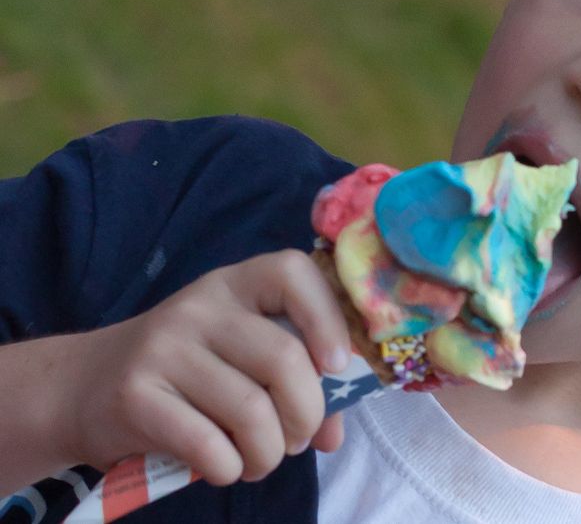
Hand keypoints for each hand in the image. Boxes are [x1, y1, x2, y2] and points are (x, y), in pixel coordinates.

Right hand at [60, 249, 350, 484]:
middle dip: (307, 414)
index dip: (328, 318)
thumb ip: (295, 383)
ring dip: (270, 452)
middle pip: (284, 359)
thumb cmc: (188, 373)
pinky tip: (226, 467)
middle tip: (296, 438)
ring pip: (252, 411)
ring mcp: (164, 347)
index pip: (292, 272)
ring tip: (261, 459)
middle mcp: (200, 306)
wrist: (85, 386)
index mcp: (235, 285)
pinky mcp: (136, 395)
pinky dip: (231, 468)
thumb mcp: (239, 356)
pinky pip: (209, 444)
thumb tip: (333, 435)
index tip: (336, 366)